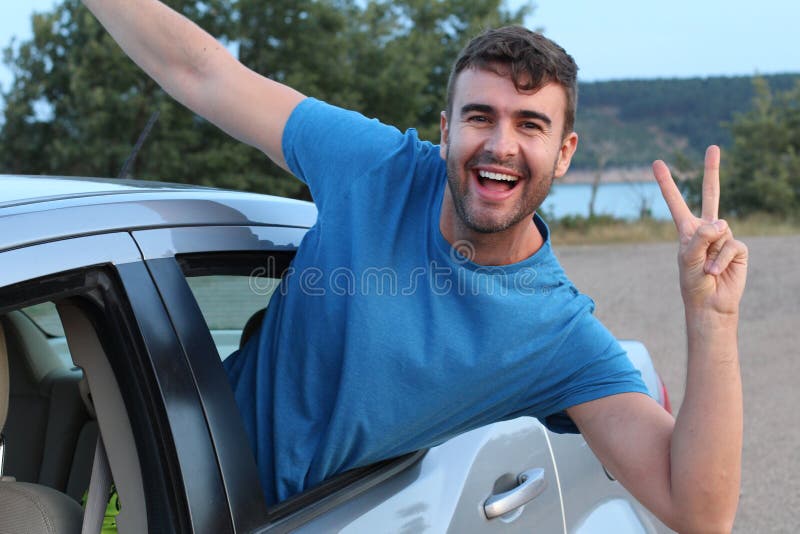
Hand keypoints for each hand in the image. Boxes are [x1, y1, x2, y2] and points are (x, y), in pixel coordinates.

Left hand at [652, 146, 747, 314]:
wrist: (710, 303)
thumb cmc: (692, 282)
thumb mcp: (688, 258)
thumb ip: (701, 237)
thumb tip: (721, 222)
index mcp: (687, 230)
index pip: (676, 202)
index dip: (666, 183)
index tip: (656, 163)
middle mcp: (705, 230)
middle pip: (710, 195)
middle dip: (712, 170)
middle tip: (713, 146)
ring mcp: (723, 237)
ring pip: (720, 230)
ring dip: (710, 252)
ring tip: (705, 268)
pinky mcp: (738, 248)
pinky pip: (730, 246)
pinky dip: (720, 260)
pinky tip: (714, 271)